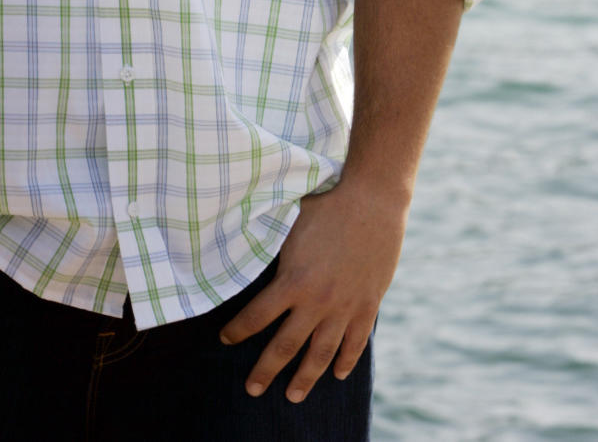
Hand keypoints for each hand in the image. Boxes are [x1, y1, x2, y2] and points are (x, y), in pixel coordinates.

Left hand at [219, 180, 407, 403]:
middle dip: (266, 370)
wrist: (372, 201)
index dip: (238, 330)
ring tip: (294, 395)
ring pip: (322, 353)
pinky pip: (355, 342)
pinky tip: (338, 374)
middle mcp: (317, 301)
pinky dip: (346, 361)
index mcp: (293, 280)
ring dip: (306, 377)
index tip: (224, 340)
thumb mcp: (289, 222)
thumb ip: (271, 241)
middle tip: (252, 390)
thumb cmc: (326, 203)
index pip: (257, 316)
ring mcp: (345, 307)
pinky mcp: (368, 305)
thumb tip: (241, 236)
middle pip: (286, 346)